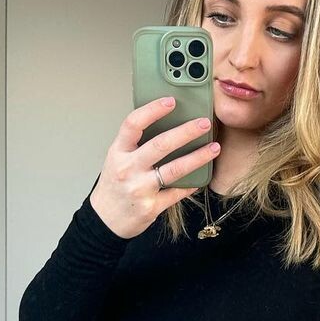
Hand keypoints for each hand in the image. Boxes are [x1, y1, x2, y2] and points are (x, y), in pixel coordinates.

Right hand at [89, 96, 219, 239]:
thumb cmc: (114, 185)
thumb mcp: (118, 159)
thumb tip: (167, 122)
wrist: (105, 219)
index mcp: (118, 152)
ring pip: (174, 169)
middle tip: (204, 123)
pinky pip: (177, 192)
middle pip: (160, 145)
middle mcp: (128, 169)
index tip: (171, 101)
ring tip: (214, 148)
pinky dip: (192, 184)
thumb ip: (136, 143)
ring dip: (198, 157)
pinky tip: (203, 176)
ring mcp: (139, 189)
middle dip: (186, 132)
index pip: (134, 124)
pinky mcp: (151, 207)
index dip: (153, 110)